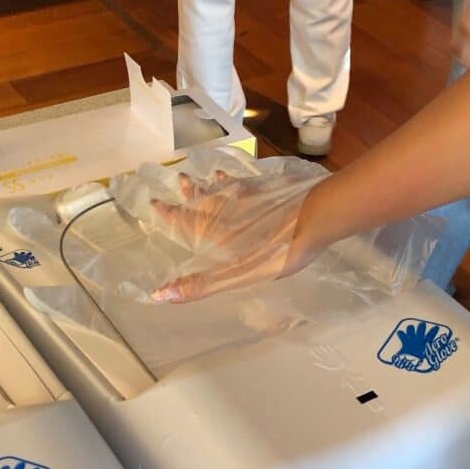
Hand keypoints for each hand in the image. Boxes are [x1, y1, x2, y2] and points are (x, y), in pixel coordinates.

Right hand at [148, 157, 327, 303]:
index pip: (186, 221)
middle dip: (189, 192)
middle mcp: (228, 207)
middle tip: (178, 179)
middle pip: (203, 198)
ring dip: (213, 181)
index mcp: (216, 229)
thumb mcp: (236, 275)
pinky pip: (249, 181)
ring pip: (225, 186)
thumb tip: (159, 295)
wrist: (314, 217)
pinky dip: (242, 178)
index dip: (170, 214)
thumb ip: (201, 284)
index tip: (155, 202)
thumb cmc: (276, 251)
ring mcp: (251, 194)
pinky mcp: (272, 187)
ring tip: (206, 174)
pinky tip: (247, 177)